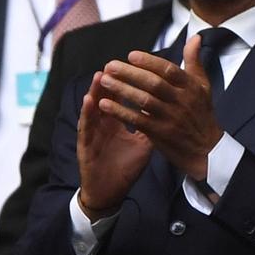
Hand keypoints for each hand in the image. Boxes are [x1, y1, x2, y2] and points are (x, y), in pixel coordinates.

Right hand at [78, 71, 151, 217]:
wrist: (109, 191)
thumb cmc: (125, 167)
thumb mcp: (144, 145)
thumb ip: (153, 126)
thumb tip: (168, 111)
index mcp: (118, 122)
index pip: (122, 98)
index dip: (128, 83)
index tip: (136, 68)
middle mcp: (104, 124)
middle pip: (107, 98)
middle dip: (112, 81)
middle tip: (116, 63)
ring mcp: (94, 133)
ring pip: (94, 108)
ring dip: (97, 92)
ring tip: (101, 75)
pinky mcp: (85, 146)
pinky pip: (86, 127)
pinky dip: (87, 113)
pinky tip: (89, 101)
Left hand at [95, 36, 223, 182]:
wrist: (207, 150)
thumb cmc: (202, 115)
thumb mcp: (203, 86)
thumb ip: (194, 61)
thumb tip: (194, 37)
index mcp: (192, 87)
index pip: (169, 70)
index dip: (149, 62)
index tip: (131, 55)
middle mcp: (182, 101)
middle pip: (154, 83)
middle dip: (130, 73)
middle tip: (110, 66)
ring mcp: (171, 118)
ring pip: (144, 100)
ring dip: (122, 90)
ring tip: (105, 81)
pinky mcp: (161, 134)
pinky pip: (137, 120)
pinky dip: (121, 112)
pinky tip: (106, 105)